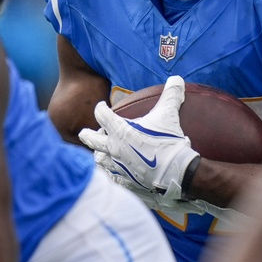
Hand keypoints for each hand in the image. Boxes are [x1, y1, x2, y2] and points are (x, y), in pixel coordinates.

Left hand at [79, 76, 200, 199]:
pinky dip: (111, 174)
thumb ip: (171, 95)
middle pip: (90, 139)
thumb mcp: (169, 114)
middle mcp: (114, 148)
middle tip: (85, 132)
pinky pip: (112, 178)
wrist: (176, 172)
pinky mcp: (125, 182)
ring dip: (98, 154)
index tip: (102, 107)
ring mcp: (118, 166)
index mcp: (120, 130)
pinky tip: (113, 173)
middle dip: (87, 134)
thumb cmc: (169, 142)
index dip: (100, 108)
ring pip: (98, 160)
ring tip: (100, 153)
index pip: (101, 115)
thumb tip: (177, 79)